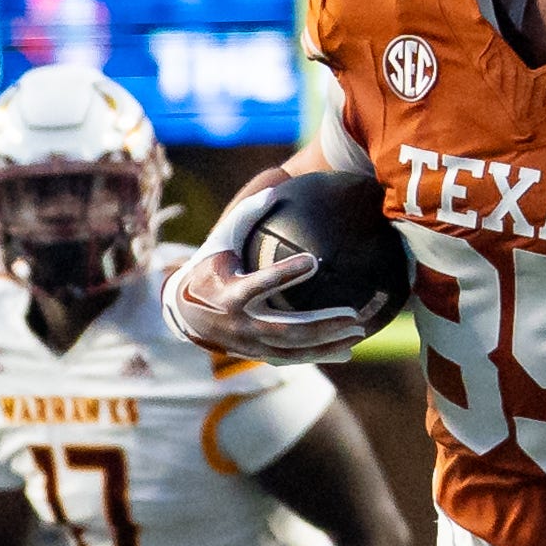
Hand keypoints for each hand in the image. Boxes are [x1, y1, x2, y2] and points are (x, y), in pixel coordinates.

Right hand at [162, 185, 371, 362]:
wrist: (185, 312)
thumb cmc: (212, 266)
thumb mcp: (222, 240)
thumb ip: (248, 215)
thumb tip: (277, 187)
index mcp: (229, 291)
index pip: (259, 285)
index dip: (284, 274)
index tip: (313, 261)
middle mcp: (239, 322)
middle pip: (286, 328)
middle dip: (321, 324)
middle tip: (353, 314)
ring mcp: (249, 343)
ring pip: (293, 349)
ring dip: (328, 343)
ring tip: (360, 330)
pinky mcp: (257, 354)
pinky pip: (292, 358)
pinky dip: (320, 355)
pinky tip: (347, 351)